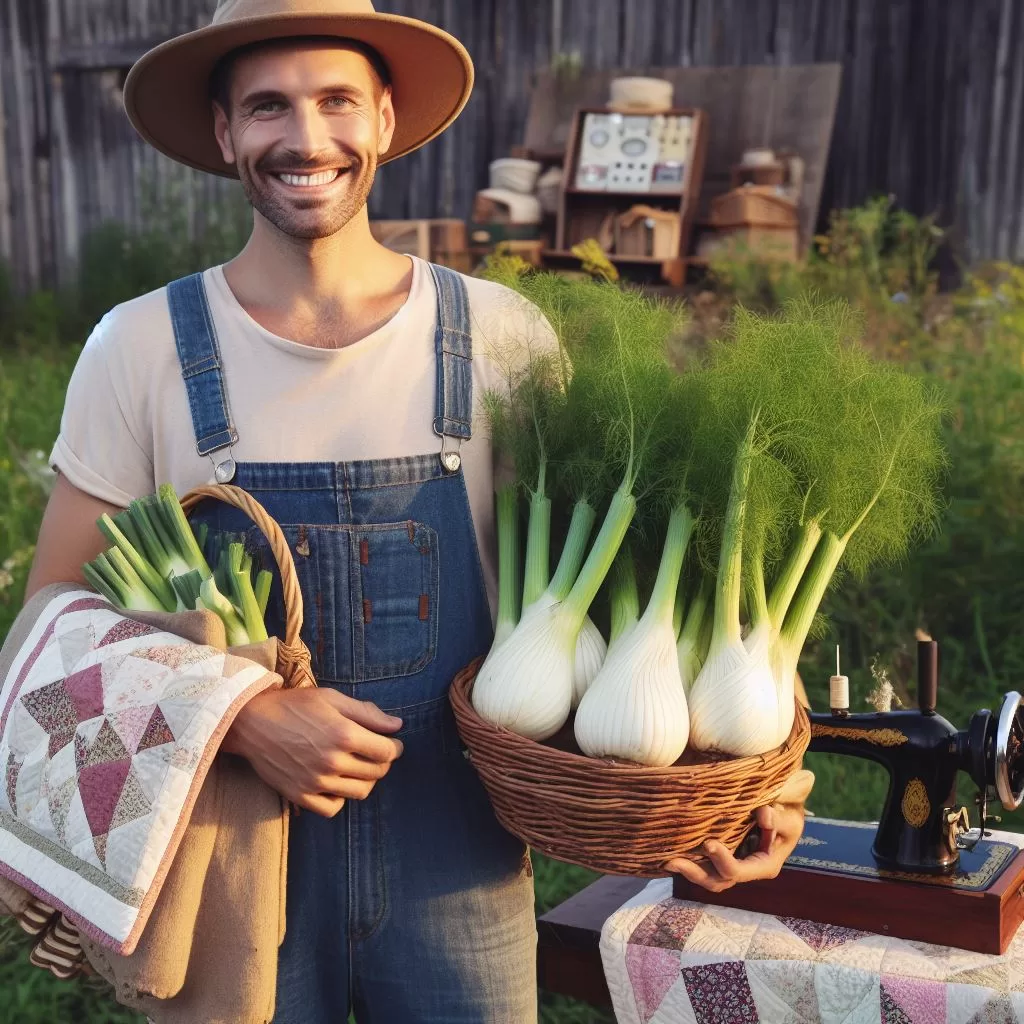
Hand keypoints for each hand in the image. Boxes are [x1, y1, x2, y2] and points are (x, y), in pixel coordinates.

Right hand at [223, 688, 403, 816]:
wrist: (251, 723)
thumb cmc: (294, 706)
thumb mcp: (333, 699)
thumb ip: (368, 713)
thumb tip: (398, 725)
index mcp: (344, 734)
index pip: (388, 751)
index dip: (395, 747)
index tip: (391, 742)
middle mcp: (333, 762)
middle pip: (377, 772)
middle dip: (382, 762)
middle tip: (374, 752)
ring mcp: (316, 782)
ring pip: (360, 792)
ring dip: (366, 780)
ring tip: (358, 766)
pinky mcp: (300, 796)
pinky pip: (333, 808)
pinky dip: (340, 798)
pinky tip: (337, 782)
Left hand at [665, 769, 814, 892]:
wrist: (784, 809)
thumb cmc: (789, 813)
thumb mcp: (790, 816)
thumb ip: (779, 818)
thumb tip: (763, 815)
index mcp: (764, 865)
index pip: (738, 871)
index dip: (722, 861)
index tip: (708, 843)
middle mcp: (747, 870)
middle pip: (718, 881)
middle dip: (695, 873)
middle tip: (672, 861)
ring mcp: (734, 864)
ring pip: (709, 877)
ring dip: (689, 870)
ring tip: (667, 860)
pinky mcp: (724, 854)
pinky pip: (705, 864)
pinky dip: (691, 860)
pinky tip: (671, 850)